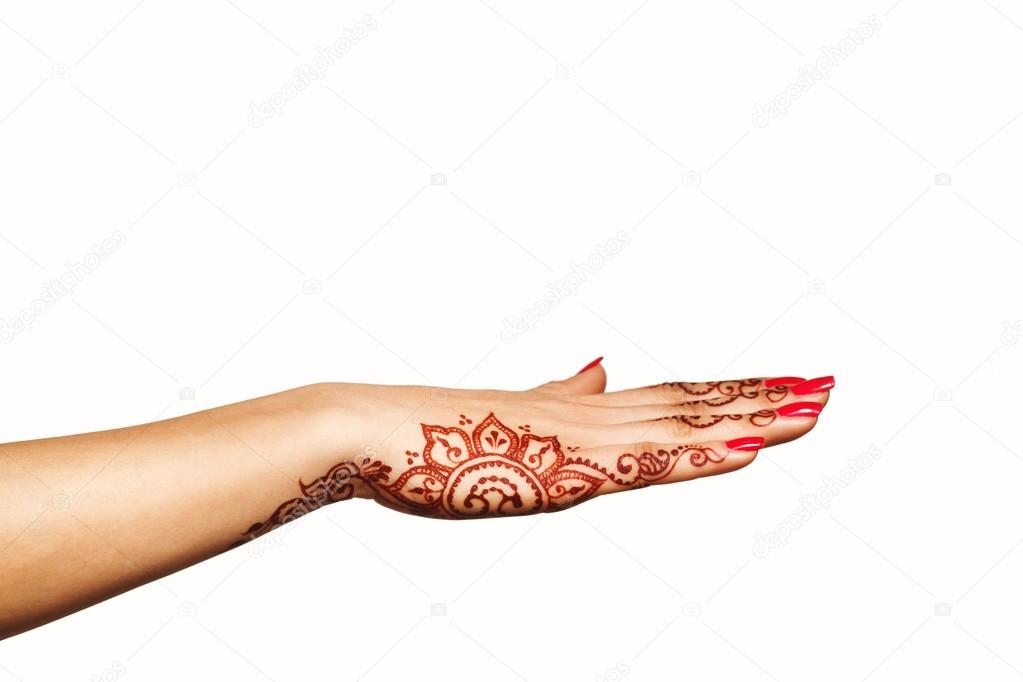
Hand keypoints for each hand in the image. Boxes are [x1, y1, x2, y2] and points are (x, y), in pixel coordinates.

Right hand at [241, 362, 832, 531]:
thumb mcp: (515, 411)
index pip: (675, 397)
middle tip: (829, 387)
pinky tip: (750, 449)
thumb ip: (565, 393)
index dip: (733, 392)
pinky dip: (702, 457)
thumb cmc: (431, 432)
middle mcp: (593, 415)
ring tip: (818, 407)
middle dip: (767, 397)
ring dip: (756, 417)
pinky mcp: (562, 468)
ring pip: (685, 425)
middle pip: (695, 403)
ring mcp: (580, 439)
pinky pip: (645, 464)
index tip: (783, 387)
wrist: (373, 428)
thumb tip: (603, 364)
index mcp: (582, 409)